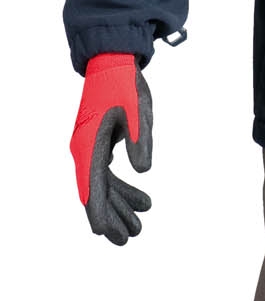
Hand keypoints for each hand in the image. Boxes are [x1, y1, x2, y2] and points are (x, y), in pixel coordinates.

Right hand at [70, 52, 152, 244]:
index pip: (92, 185)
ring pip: (103, 184)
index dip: (99, 211)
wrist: (112, 62)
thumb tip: (144, 171)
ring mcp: (90, 147)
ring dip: (120, 204)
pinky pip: (107, 173)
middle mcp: (84, 149)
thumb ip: (141, 140)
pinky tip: (140, 199)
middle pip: (97, 191)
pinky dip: (122, 188)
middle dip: (113, 216)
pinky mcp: (99, 143)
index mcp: (90, 144)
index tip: (106, 234)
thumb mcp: (139, 110)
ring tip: (140, 224)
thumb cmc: (124, 84)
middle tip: (131, 239)